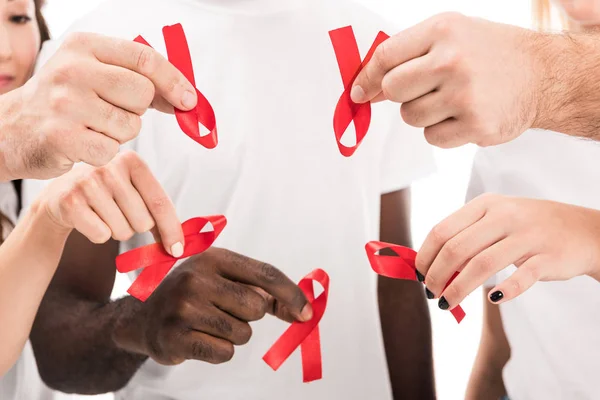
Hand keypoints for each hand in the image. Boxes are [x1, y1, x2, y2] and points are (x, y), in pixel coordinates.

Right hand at [0, 32, 197, 179]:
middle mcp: (73, 70)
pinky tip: (83, 143)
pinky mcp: (62, 137)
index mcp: (85, 47)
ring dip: (120, 133)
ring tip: (93, 126)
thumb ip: (138, 79)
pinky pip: (111, 150)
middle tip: (114, 111)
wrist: (13, 129)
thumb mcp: (94, 75)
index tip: (188, 100)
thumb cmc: (65, 102)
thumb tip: (186, 97)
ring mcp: (65, 104)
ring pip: (130, 125)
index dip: (174, 81)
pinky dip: (104, 151)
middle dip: (138, 109)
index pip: (145, 58)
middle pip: (143, 94)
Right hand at [37, 150, 183, 255]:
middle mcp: (110, 167)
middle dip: (136, 226)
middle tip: (120, 212)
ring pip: (122, 231)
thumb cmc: (108, 194)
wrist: (62, 193)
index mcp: (133, 161)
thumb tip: (178, 245)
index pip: (160, 202)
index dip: (171, 229)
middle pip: (143, 222)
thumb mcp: (134, 191)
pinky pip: (101, 236)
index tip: (177, 250)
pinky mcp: (70, 201)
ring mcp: (88, 183)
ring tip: (103, 213)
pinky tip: (89, 218)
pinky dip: (98, 234)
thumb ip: (158, 212)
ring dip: (116, 230)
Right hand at [113, 248, 312, 364]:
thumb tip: (302, 310)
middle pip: (257, 307)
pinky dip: (219, 351)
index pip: (265, 274)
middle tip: (225, 311)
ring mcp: (184, 308)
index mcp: (213, 258)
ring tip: (208, 324)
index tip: (306, 312)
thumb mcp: (221, 279)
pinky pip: (225, 353)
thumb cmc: (193, 296)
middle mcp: (196, 278)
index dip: (291, 294)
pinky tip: (200, 339)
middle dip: (250, 316)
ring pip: (243, 333)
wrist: (143, 318)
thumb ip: (260, 289)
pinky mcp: (176, 337)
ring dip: (233, 335)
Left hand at [351, 13, 544, 147]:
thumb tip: (365, 87)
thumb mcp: (452, 34)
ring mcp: (465, 94)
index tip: (359, 92)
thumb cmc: (488, 54)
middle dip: (400, 95)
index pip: (385, 57)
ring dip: (423, 114)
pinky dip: (442, 131)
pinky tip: (463, 116)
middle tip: (423, 90)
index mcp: (443, 30)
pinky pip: (432, 138)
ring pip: (410, 117)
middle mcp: (452, 60)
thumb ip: (408, 53)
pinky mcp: (476, 125)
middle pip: (392, 90)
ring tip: (451, 100)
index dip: (366, 78)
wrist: (543, 75)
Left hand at [415, 194, 599, 308]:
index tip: (419, 274)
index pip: (442, 230)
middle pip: (457, 249)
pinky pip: (521, 278)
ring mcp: (528, 235)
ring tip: (446, 303)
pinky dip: (504, 291)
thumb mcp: (496, 219)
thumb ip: (466, 235)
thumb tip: (430, 265)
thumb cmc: (528, 227)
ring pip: (482, 265)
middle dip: (437, 275)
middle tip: (430, 293)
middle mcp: (504, 216)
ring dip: (458, 289)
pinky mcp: (548, 257)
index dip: (425, 255)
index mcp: (486, 204)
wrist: (583, 230)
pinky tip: (492, 299)